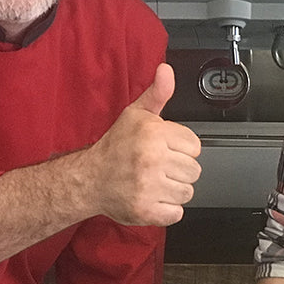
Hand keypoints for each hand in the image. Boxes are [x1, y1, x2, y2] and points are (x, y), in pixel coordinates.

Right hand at [82, 63, 201, 225]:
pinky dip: (167, 209)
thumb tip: (166, 70)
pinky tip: (152, 197)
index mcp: (153, 134)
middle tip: (156, 167)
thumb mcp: (136, 115)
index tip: (164, 149)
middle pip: (194, 171)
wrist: (89, 179)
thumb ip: (157, 93)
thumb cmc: (116, 147)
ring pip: (187, 192)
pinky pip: (177, 213)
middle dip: (178, 170)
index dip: (181, 149)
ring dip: (173, 190)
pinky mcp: (146, 211)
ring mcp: (149, 187)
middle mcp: (151, 159)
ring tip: (154, 181)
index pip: (195, 147)